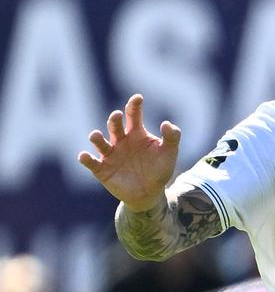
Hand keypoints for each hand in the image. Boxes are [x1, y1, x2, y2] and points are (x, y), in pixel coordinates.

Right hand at [77, 94, 180, 210]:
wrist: (150, 194)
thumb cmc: (159, 170)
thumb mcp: (169, 154)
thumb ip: (172, 138)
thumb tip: (167, 123)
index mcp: (136, 133)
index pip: (133, 115)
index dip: (134, 105)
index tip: (138, 98)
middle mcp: (120, 140)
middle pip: (114, 126)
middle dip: (114, 120)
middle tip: (117, 115)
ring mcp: (110, 154)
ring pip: (99, 142)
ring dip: (96, 138)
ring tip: (96, 135)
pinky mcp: (102, 169)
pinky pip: (91, 162)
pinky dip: (86, 158)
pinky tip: (84, 156)